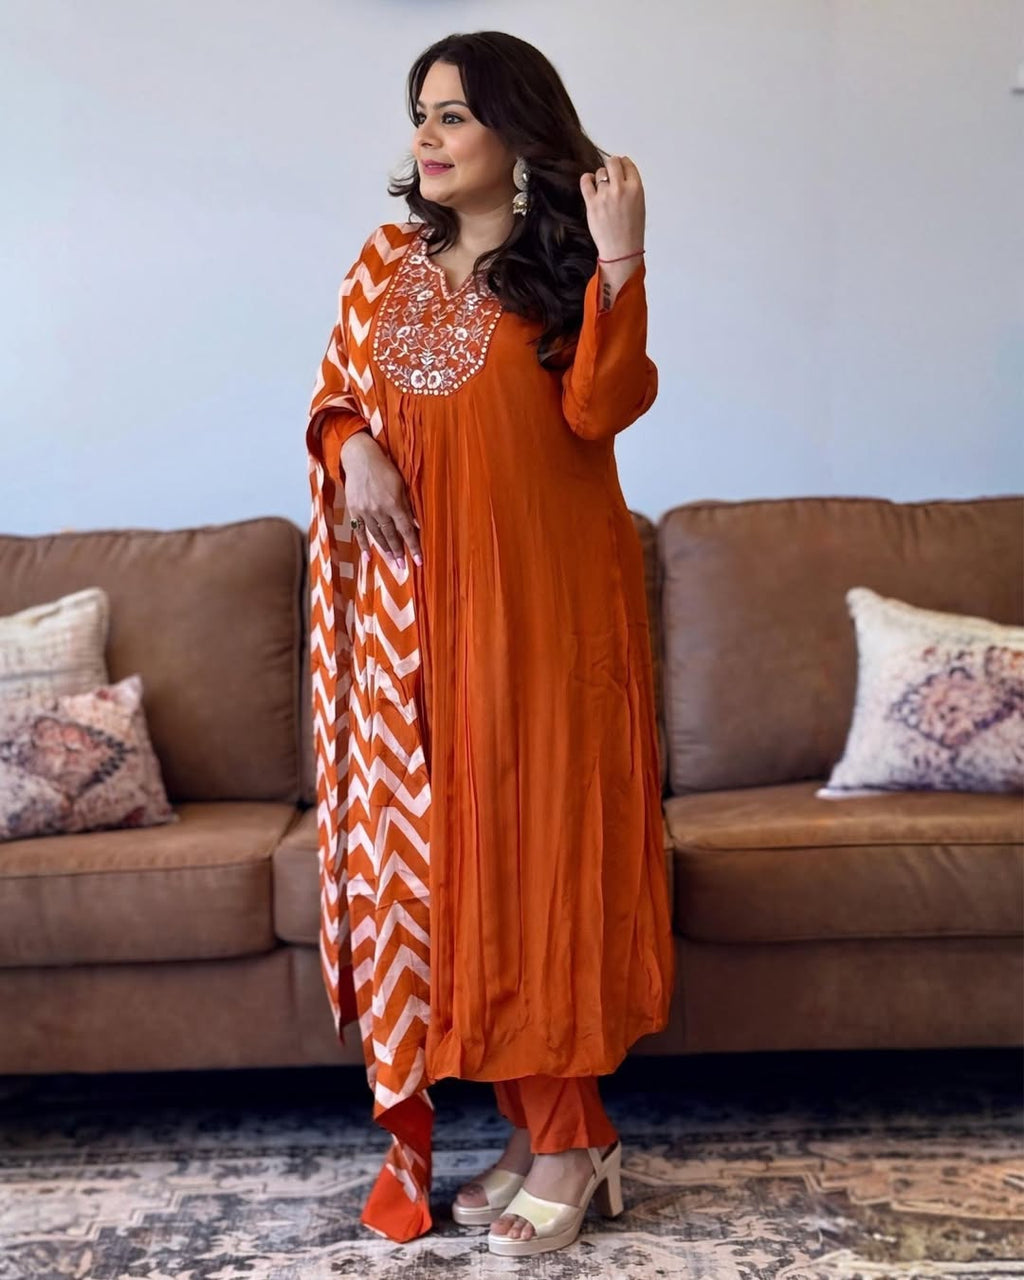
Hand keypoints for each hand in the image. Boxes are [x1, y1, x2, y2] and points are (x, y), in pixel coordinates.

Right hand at [340, 433, 421, 569]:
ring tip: (393, 562)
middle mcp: (379, 510)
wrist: (360, 458)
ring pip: (377, 536)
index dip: (413, 546)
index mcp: (394, 503)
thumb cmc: (385, 468)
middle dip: (399, 552)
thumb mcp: (402, 484)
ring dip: (386, 550)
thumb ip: (407, 506)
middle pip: (391, 536)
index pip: (406, 530)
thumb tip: (415, 525)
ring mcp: (365, 512)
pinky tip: (368, 557)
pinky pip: (359, 532)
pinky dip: (364, 545)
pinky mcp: (354, 510)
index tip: (418, 561)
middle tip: (404, 566)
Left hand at [580, 155, 644, 260]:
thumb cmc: (631, 231)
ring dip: (600, 177)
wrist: (622, 250)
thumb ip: (631, 187)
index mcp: (636, 188)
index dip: (623, 163)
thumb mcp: (640, 204)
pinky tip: (589, 182)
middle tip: (610, 172)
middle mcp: (620, 189)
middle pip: (612, 162)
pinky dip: (587, 179)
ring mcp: (605, 195)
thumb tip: (621, 174)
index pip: (628, 164)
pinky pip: (585, 182)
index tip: (620, 166)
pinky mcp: (592, 203)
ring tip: (602, 188)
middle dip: (611, 165)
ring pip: (600, 173)